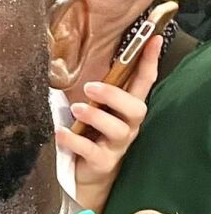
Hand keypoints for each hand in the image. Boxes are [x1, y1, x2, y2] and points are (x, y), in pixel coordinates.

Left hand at [56, 35, 160, 213]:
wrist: (86, 174)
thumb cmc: (89, 134)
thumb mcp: (93, 109)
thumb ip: (93, 90)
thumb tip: (72, 55)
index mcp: (126, 108)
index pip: (143, 81)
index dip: (150, 61)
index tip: (153, 39)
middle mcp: (126, 125)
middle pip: (136, 108)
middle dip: (115, 95)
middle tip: (90, 87)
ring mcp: (117, 145)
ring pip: (117, 129)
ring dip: (96, 116)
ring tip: (76, 110)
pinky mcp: (102, 162)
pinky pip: (91, 151)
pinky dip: (74, 141)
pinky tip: (60, 133)